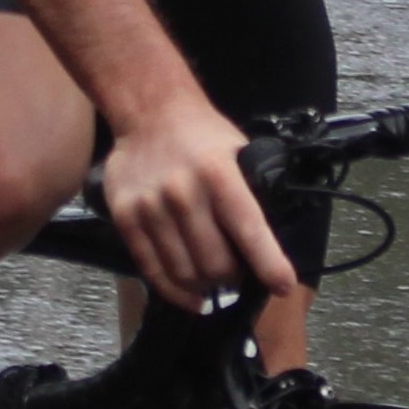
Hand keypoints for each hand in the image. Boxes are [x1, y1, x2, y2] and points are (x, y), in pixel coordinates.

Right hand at [99, 94, 298, 308]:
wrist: (150, 111)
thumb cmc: (203, 135)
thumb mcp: (239, 152)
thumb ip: (251, 194)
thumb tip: (268, 244)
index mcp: (219, 175)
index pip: (249, 230)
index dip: (269, 264)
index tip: (282, 286)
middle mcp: (184, 193)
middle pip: (215, 264)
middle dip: (233, 279)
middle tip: (238, 277)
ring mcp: (151, 208)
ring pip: (185, 273)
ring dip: (205, 287)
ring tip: (214, 283)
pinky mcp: (126, 219)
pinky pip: (152, 270)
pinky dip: (175, 291)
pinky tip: (190, 296)